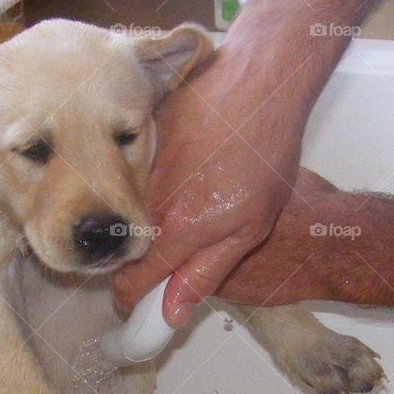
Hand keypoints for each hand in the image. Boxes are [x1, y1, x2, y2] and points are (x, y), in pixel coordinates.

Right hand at [113, 43, 303, 327]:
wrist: (258, 82)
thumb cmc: (265, 152)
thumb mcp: (251, 228)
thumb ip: (205, 273)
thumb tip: (170, 312)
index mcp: (178, 229)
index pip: (130, 284)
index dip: (136, 299)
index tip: (146, 301)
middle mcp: (149, 201)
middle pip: (127, 249)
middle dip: (145, 257)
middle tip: (182, 246)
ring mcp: (140, 168)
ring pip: (130, 213)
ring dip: (152, 216)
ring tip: (193, 196)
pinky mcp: (140, 141)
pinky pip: (136, 177)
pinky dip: (155, 181)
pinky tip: (189, 165)